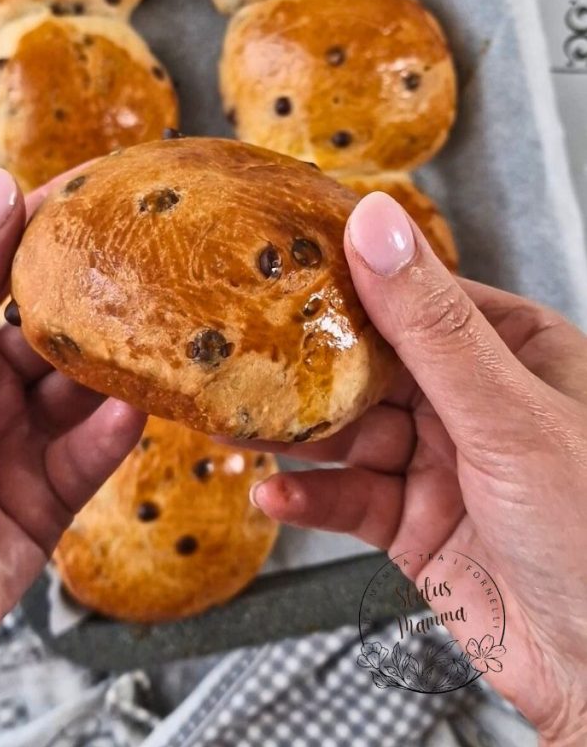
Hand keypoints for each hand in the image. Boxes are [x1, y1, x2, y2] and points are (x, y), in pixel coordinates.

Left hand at [0, 169, 143, 746]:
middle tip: (155, 269)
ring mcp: (14, 446)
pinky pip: (87, 458)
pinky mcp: (43, 503)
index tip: (97, 196)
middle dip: (101, 304)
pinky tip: (131, 411)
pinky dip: (110, 435)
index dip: (46, 234)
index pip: (2, 276)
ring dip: (117, 370)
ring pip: (82, 394)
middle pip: (56, 335)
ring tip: (163, 337)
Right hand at [247, 192, 586, 746]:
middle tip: (239, 350)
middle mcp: (471, 400)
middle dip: (307, 365)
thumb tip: (375, 225)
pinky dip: (310, 496)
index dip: (348, 282)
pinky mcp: (410, 522)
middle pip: (370, 365)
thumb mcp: (506, 412)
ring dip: (294, 433)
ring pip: (349, 433)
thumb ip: (431, 324)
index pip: (414, 298)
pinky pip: (347, 498)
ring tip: (236, 421)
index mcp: (510, 349)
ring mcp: (438, 461)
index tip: (278, 268)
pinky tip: (275, 492)